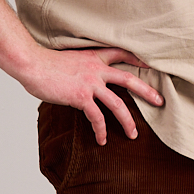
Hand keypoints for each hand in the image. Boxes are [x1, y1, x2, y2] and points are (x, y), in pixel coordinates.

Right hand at [16, 46, 162, 144]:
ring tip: (133, 134)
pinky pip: (97, 117)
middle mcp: (96, 69)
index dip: (138, 59)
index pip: (122, 54)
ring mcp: (90, 83)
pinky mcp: (81, 97)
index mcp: (94, 57)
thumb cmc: (45, 63)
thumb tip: (82, 80)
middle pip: (129, 80)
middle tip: (160, 101)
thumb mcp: (69, 59)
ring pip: (118, 104)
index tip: (151, 65)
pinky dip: (101, 130)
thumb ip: (81, 69)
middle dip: (147, 92)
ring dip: (128, 121)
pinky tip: (102, 140)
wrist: (32, 64)